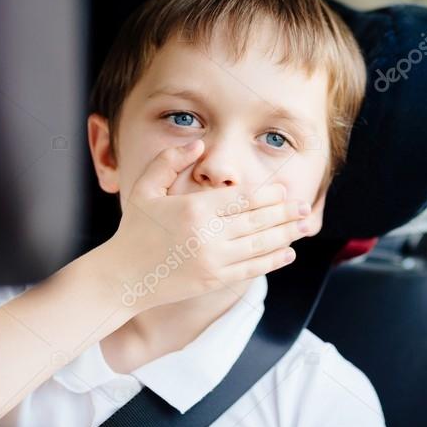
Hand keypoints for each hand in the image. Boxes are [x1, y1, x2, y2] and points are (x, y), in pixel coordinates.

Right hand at [98, 140, 310, 311]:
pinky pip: (251, 268)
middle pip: (256, 221)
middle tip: (304, 205)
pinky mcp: (214, 281)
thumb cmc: (134, 229)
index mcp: (194, 210)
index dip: (266, 194)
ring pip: (259, 245)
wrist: (122, 277)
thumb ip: (169, 162)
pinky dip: (273, 260)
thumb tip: (198, 145)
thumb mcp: (145, 189)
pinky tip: (288, 252)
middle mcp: (207, 236)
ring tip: (304, 225)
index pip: (241, 198)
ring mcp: (213, 261)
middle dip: (284, 212)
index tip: (283, 189)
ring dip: (285, 234)